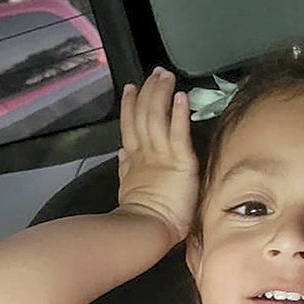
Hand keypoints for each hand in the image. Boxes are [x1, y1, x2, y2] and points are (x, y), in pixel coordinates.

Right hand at [117, 67, 198, 243]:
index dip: (131, 105)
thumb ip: (125, 169)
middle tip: (154, 73)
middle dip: (149, 91)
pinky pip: (179, 132)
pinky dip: (179, 113)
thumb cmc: (143, 219)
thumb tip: (122, 153)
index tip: (132, 88)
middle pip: (144, 114)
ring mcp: (162, 155)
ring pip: (158, 116)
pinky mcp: (181, 161)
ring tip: (166, 76)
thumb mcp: (129, 189)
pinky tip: (180, 96)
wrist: (148, 230)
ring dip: (161, 93)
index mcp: (135, 160)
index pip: (131, 125)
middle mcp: (147, 153)